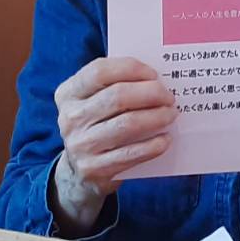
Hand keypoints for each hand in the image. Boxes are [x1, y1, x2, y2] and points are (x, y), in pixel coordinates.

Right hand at [49, 57, 176, 235]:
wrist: (78, 172)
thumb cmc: (95, 126)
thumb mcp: (92, 103)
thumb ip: (114, 85)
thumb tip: (154, 78)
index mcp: (68, 94)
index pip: (100, 71)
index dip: (131, 68)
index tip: (154, 74)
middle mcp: (71, 118)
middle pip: (117, 96)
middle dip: (151, 93)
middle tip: (169, 96)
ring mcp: (81, 145)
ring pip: (127, 124)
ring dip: (156, 117)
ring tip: (171, 114)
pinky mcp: (94, 169)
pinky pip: (131, 153)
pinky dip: (153, 145)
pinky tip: (165, 139)